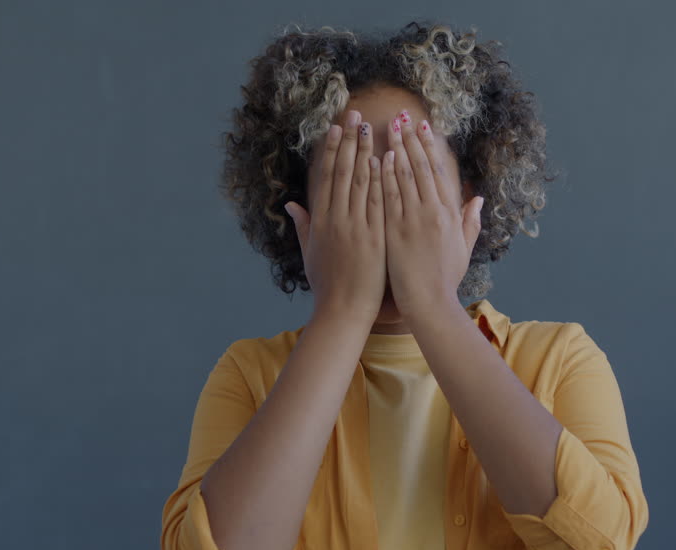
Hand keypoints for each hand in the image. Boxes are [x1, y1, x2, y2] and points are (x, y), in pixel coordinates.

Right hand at [284, 110, 385, 323]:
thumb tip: (291, 203)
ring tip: (370, 126)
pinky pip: (376, 202)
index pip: (326, 177)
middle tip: (354, 114)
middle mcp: (336, 219)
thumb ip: (302, 225)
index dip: (331, 150)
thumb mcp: (308, 253)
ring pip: (360, 182)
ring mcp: (355, 227)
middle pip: (342, 172)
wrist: (342, 310)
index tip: (336, 127)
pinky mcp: (373, 238)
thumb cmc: (326, 285)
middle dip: (349, 141)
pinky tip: (384, 159)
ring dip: (365, 151)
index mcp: (320, 221)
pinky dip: (379, 180)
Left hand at [381, 108, 484, 317]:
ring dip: (395, 149)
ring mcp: (414, 219)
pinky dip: (384, 175)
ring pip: (404, 176)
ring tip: (387, 127)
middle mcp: (433, 211)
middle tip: (402, 115)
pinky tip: (378, 156)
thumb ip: (471, 221)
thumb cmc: (445, 279)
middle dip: (411, 139)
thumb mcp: (464, 248)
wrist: (430, 303)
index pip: (437, 172)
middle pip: (420, 166)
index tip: (423, 127)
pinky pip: (388, 196)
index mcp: (449, 214)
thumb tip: (478, 199)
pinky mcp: (396, 230)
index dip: (429, 147)